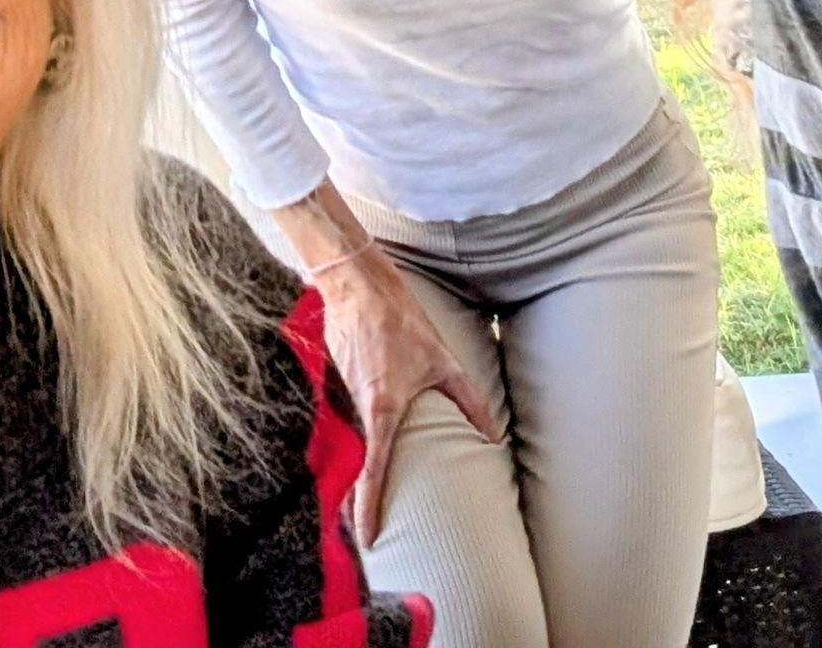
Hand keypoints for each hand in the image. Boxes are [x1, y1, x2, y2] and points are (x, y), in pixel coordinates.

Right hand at [316, 246, 498, 544]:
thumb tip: (492, 434)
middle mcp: (355, 405)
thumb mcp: (441, 360)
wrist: (356, 284)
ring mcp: (336, 392)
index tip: (366, 537)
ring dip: (349, 453)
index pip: (373, 469)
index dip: (368, 507)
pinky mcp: (328, 377)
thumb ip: (468, 400)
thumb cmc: (399, 321)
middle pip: (353, 456)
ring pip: (344, 433)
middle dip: (354, 490)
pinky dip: (345, 422)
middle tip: (361, 519)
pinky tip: (352, 418)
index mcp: (382, 408)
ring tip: (354, 477)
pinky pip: (337, 410)